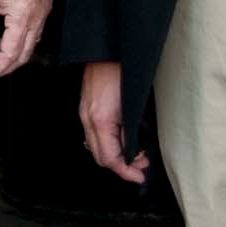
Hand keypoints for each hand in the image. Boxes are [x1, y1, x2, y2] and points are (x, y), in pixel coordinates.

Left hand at [0, 0, 52, 83]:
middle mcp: (37, 18)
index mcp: (22, 17)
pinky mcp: (45, 4)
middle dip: (5, 67)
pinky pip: (35, 31)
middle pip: (23, 54)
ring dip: (13, 54)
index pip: (10, 54)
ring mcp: (44, 11)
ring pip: (31, 44)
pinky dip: (21, 40)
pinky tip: (7, 38)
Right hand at [77, 60, 149, 184]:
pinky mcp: (86, 108)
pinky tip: (121, 139)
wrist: (106, 50)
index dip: (126, 171)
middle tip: (141, 165)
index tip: (139, 176)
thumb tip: (134, 152)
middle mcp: (87, 119)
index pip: (110, 159)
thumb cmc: (124, 73)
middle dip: (121, 166)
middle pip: (100, 157)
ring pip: (95, 147)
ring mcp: (84, 113)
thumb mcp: (131, 108)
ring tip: (135, 152)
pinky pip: (93, 135)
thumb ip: (130, 132)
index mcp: (100, 121)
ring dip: (115, 155)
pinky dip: (107, 143)